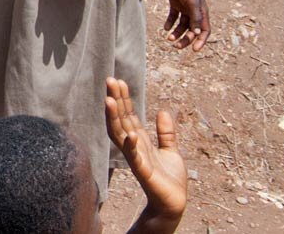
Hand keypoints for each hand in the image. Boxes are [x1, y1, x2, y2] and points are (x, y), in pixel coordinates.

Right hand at [106, 78, 187, 219]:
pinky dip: (131, 146)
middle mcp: (134, 146)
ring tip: (110, 100)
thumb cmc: (170, 179)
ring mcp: (136, 158)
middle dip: (115, 100)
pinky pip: (134, 157)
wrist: (173, 203)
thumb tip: (163, 111)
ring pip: (120, 134)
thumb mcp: (170, 150)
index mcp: (140, 140)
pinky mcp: (143, 172)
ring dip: (114, 118)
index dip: (123, 99)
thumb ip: (166, 132)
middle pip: (121, 119)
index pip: (128, 115)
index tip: (118, 81)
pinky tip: (131, 134)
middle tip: (110, 81)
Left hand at [163, 0, 208, 50]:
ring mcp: (185, 8)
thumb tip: (197, 33)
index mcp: (202, 13)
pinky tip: (165, 28)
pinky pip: (173, 17)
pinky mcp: (175, 4)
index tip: (194, 50)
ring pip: (181, 25)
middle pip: (191, 31)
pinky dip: (169, 23)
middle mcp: (195, 12)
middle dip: (185, 39)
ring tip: (168, 38)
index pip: (204, 31)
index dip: (201, 41)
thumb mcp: (192, 3)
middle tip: (176, 46)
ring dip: (176, 33)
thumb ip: (195, 17)